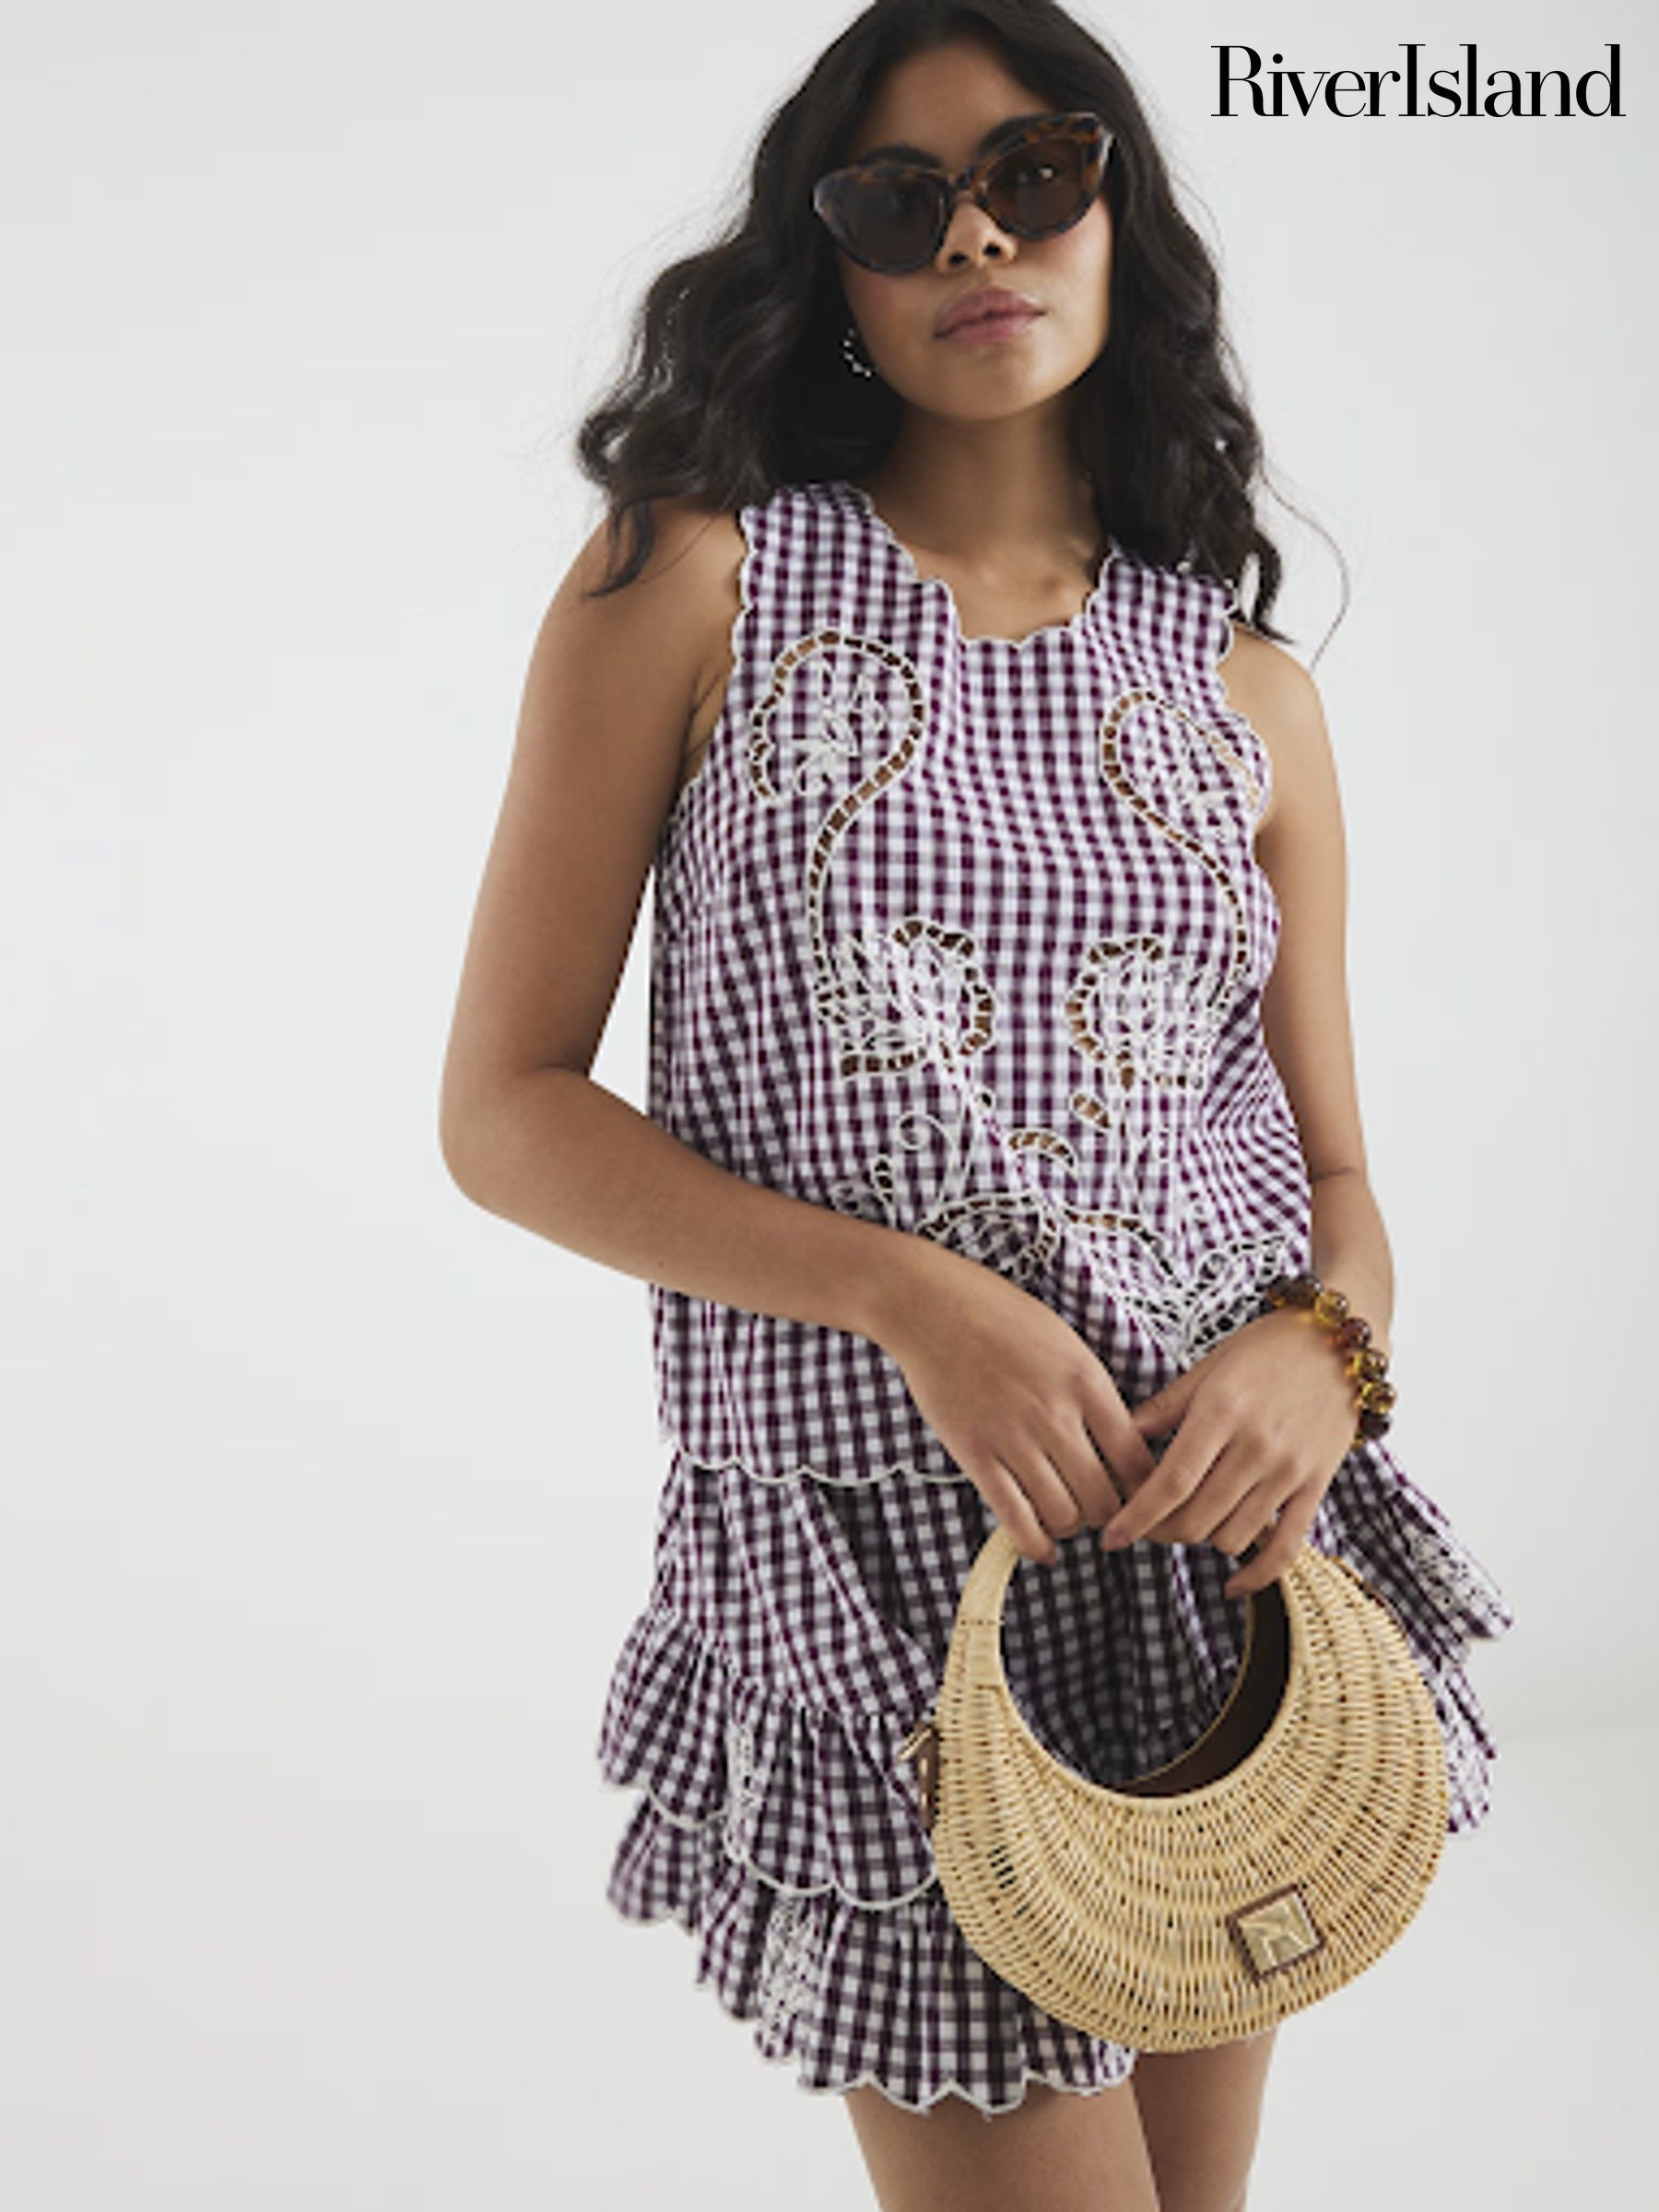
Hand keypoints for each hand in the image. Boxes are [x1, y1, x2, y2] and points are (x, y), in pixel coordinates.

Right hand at [872, 1241, 1157, 1567]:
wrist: (933, 1307)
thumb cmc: (1003, 1318)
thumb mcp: (1067, 1345)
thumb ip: (1093, 1395)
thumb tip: (1122, 1447)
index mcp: (1087, 1384)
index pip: (1137, 1462)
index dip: (1144, 1490)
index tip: (1136, 1496)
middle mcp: (1055, 1415)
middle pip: (1105, 1499)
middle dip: (1110, 1515)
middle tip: (1100, 1510)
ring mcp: (1013, 1438)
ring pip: (1064, 1515)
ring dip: (1071, 1526)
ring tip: (1067, 1516)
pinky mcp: (976, 1455)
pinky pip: (1016, 1519)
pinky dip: (1035, 1544)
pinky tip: (1042, 1548)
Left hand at [1096, 1309, 1357, 1596]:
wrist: (1337, 1341)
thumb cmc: (1263, 1350)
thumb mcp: (1205, 1370)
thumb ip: (1163, 1409)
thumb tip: (1116, 1440)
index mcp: (1221, 1413)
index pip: (1171, 1483)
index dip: (1136, 1517)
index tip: (1110, 1538)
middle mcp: (1257, 1447)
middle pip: (1196, 1518)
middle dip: (1160, 1532)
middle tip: (1144, 1526)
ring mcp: (1289, 1470)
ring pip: (1232, 1537)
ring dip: (1201, 1541)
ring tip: (1185, 1525)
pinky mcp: (1316, 1486)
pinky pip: (1286, 1548)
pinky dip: (1257, 1576)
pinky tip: (1232, 1586)